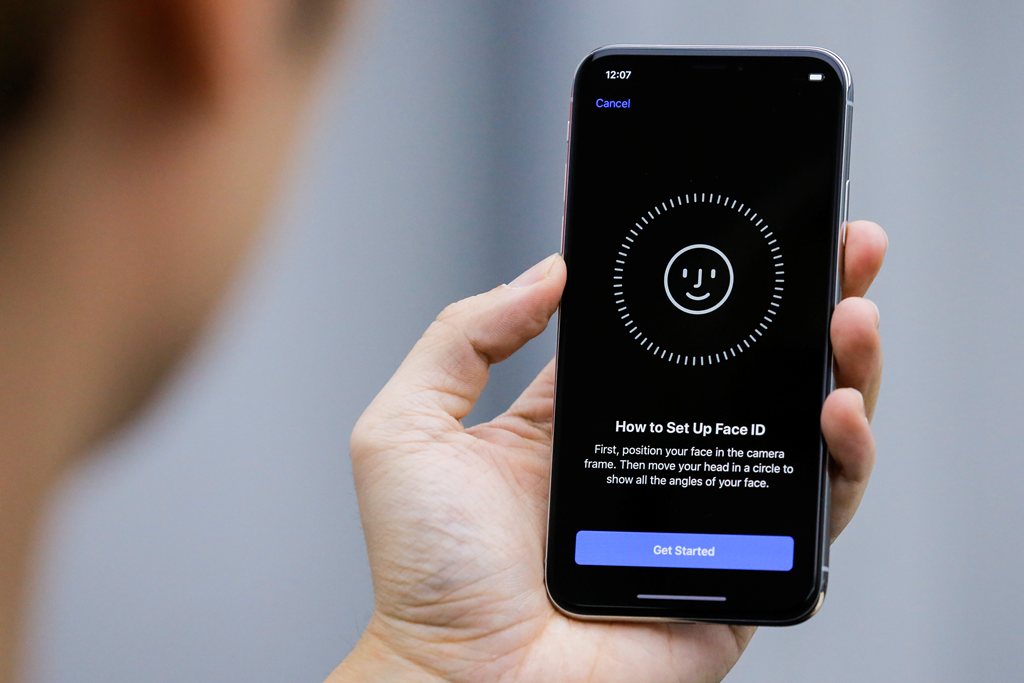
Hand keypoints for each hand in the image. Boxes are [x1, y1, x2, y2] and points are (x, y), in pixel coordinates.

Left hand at [331, 220, 886, 681]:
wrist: (465, 680)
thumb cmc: (427, 573)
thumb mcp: (410, 427)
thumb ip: (463, 338)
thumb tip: (548, 271)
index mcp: (584, 422)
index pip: (670, 336)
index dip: (713, 282)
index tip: (749, 224)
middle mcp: (652, 458)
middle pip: (750, 370)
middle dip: (806, 304)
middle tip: (844, 247)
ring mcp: (704, 511)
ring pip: (798, 429)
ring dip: (844, 366)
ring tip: (852, 312)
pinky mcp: (743, 570)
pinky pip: (815, 514)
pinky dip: (845, 461)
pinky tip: (837, 410)